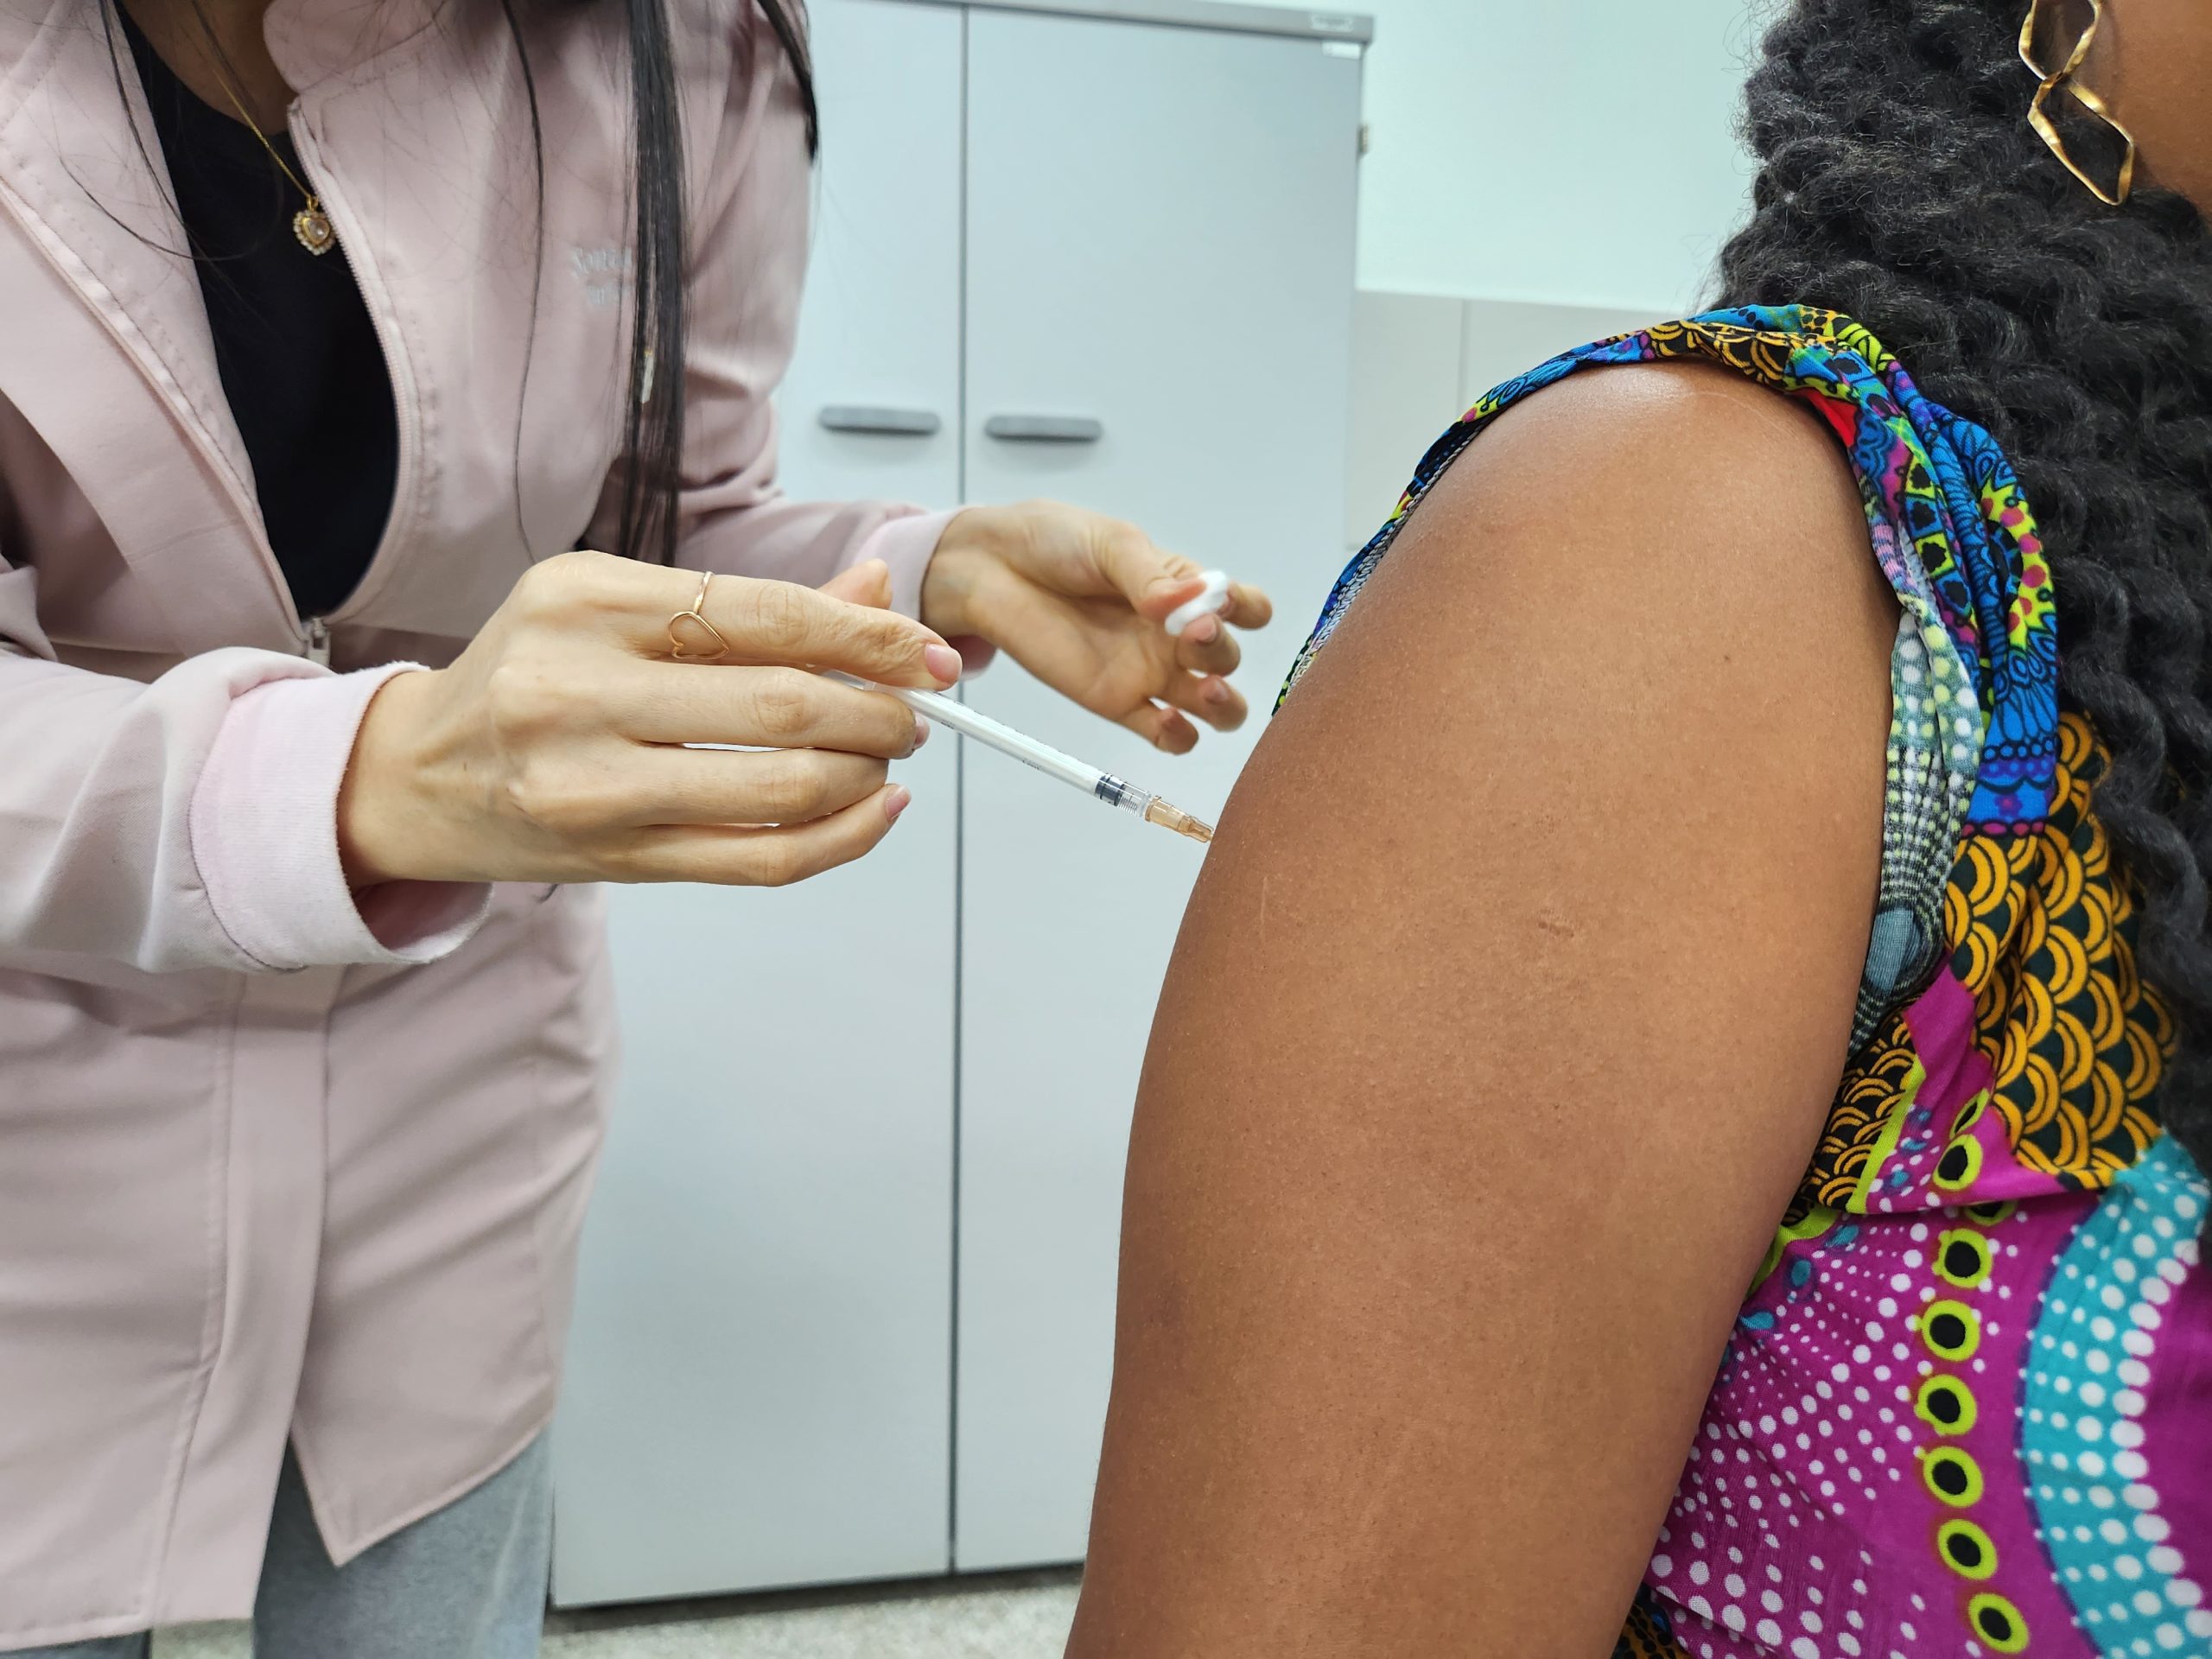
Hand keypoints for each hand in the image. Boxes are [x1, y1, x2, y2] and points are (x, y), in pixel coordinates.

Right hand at [339, 553, 959, 889]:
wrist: (418, 773)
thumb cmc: (530, 678)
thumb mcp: (617, 609)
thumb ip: (748, 605)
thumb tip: (876, 586)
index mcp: (587, 601)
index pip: (769, 613)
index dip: (869, 635)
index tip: (926, 654)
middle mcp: (579, 689)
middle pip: (785, 703)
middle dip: (879, 711)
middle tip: (913, 714)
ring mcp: (593, 784)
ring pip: (782, 787)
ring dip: (863, 775)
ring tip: (883, 759)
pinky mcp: (614, 859)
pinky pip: (759, 861)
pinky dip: (839, 840)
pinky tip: (872, 813)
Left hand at [920, 501, 1272, 753]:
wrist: (994, 568)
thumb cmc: (1055, 544)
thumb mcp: (1109, 544)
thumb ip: (1148, 575)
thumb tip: (1182, 602)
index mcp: (1185, 590)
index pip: (1245, 607)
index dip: (1247, 610)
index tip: (1227, 602)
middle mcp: (1175, 635)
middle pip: (1227, 658)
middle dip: (1221, 650)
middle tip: (1196, 631)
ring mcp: (1150, 672)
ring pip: (1213, 706)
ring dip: (1222, 705)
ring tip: (1204, 690)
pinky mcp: (1118, 703)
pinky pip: (1165, 733)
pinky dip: (1177, 736)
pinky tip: (1165, 720)